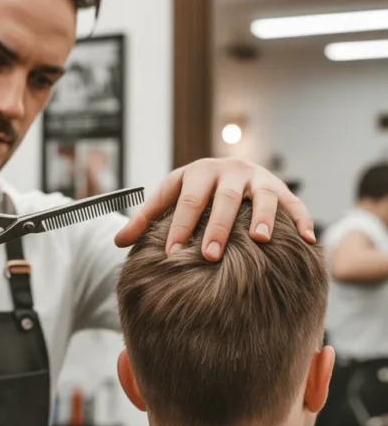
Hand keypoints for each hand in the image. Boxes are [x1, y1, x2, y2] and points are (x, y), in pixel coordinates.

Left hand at [115, 158, 315, 259]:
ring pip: (261, 197)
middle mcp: (230, 172)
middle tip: (208, 255)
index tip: (170, 254)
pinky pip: (294, 205)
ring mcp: (257, 180)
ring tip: (259, 239)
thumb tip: (117, 243)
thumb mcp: (170, 198)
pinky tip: (309, 241)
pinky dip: (302, 221)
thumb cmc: (195, 193)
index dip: (178, 226)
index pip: (186, 200)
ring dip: (261, 218)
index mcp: (198, 173)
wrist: (231, 171)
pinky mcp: (280, 190)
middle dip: (216, 227)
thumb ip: (146, 219)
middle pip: (221, 200)